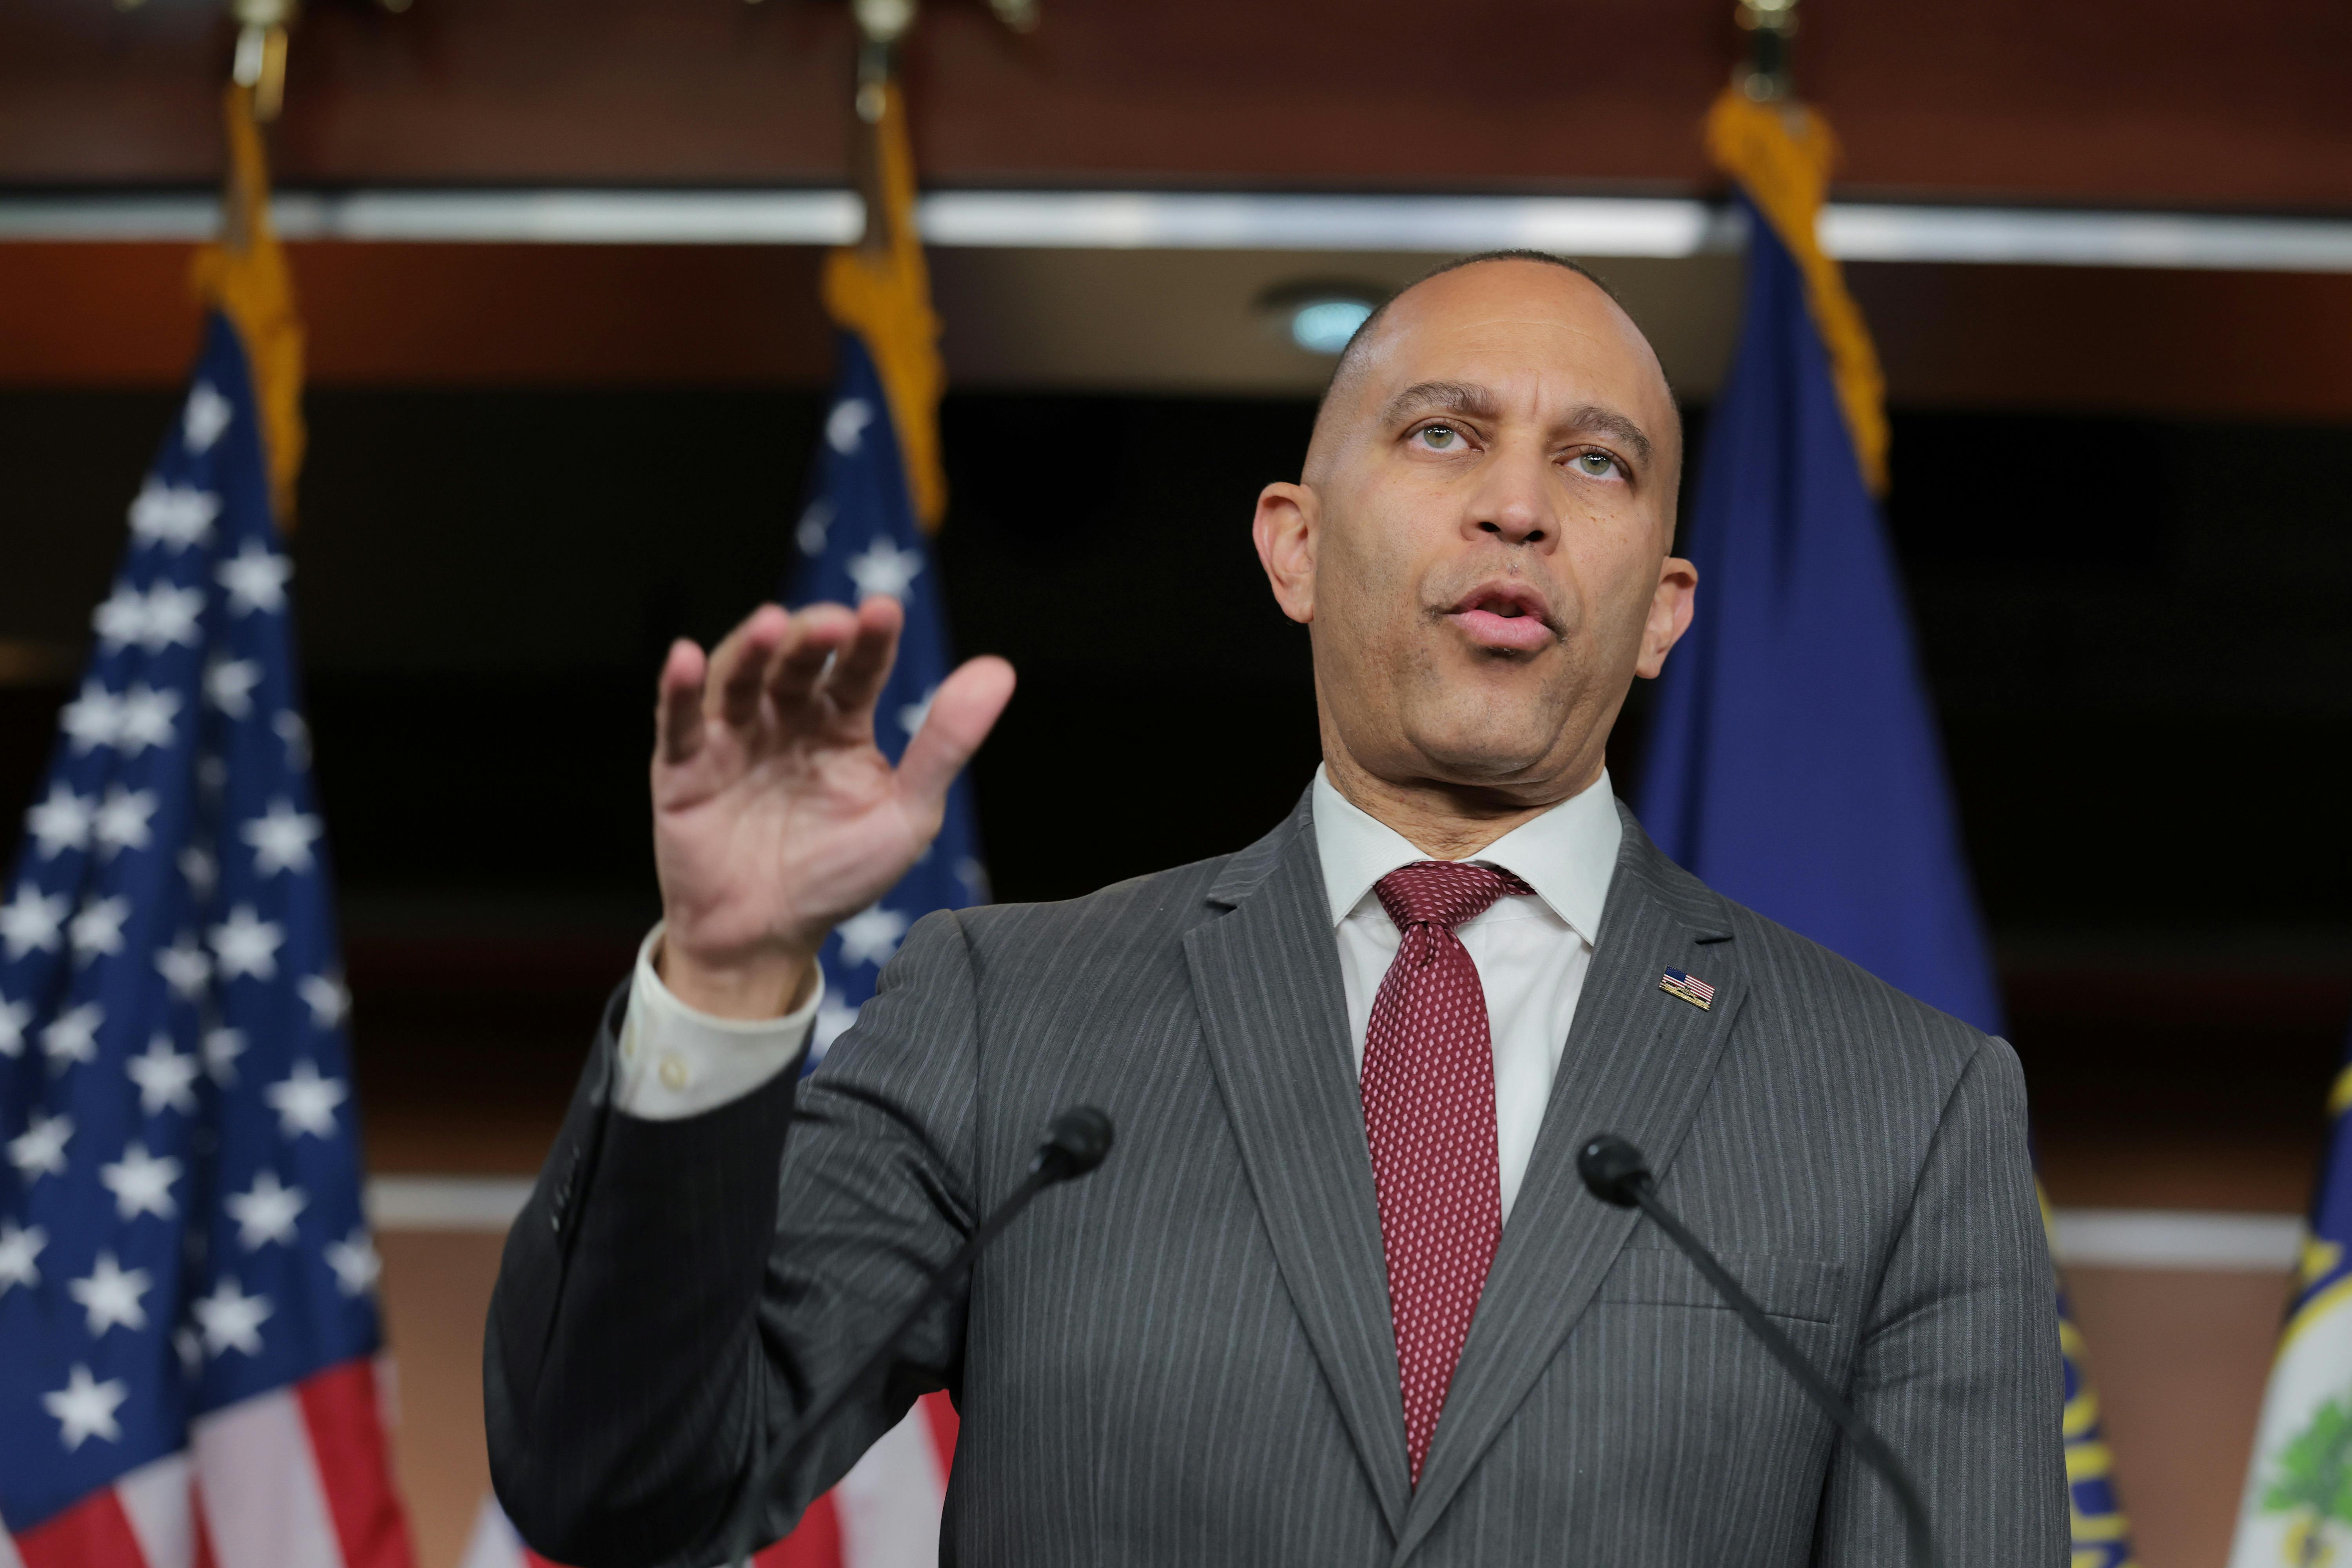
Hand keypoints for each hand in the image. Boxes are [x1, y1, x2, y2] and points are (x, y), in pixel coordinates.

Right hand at [649, 597, 1015, 1018]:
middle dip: (813, 637)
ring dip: (752, 649)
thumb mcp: (907, 814)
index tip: (886, 612)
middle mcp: (786, 718)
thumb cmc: (841, 874)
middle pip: (797, 662)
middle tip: (834, 624)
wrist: (768, 938)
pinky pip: (677, 721)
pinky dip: (678, 688)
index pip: (859, 669)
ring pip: (739, 677)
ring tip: (771, 626)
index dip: (871, 640)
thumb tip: (1000, 670)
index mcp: (841, 723)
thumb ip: (946, 745)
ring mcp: (732, 737)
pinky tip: (686, 656)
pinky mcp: (681, 767)